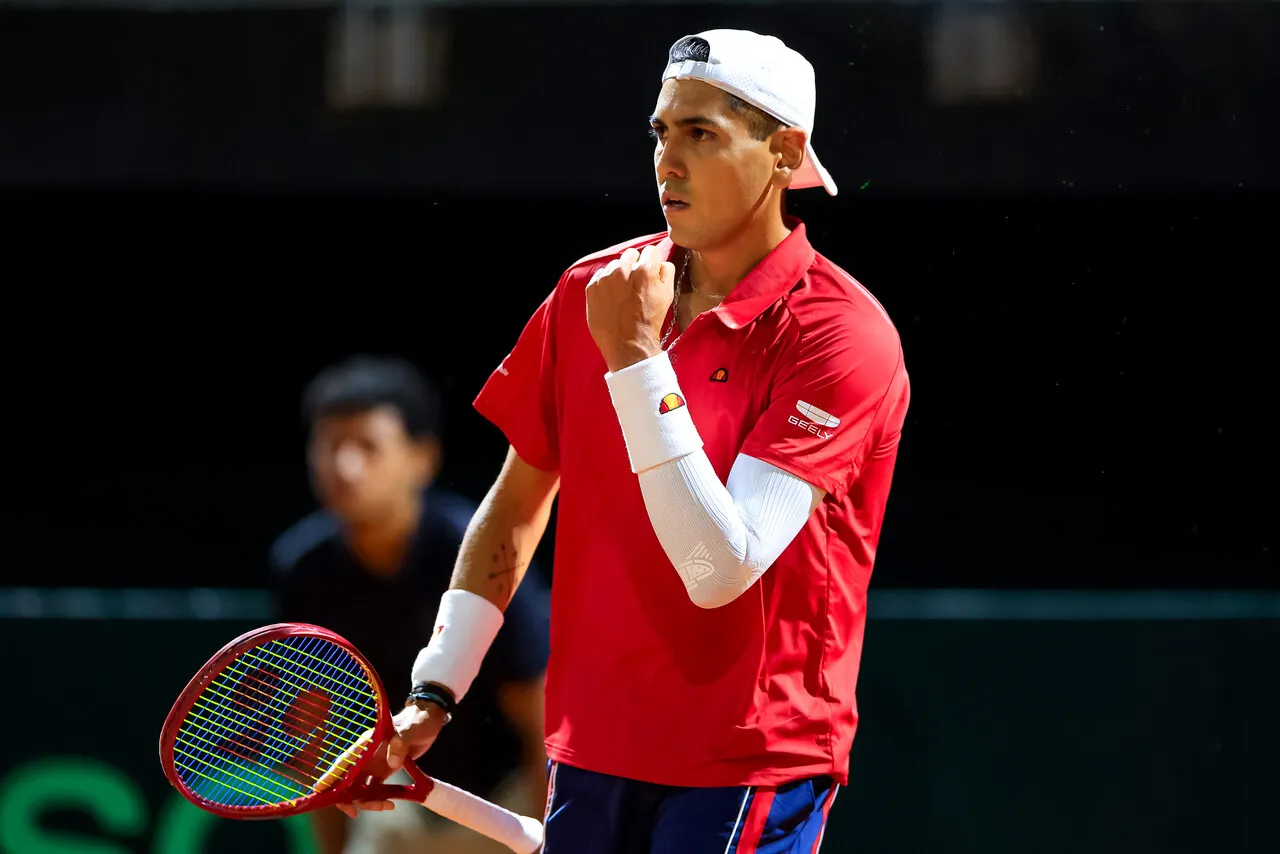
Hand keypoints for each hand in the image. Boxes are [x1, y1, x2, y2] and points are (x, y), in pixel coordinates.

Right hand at [330, 702, 447, 817]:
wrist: (428, 721)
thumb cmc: (417, 721)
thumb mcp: (410, 730)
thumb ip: (400, 742)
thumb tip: (392, 762)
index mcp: (365, 745)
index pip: (343, 763)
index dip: (330, 778)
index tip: (320, 793)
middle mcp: (365, 756)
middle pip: (346, 781)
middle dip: (346, 798)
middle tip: (354, 812)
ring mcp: (374, 764)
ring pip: (360, 789)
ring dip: (366, 801)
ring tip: (386, 806)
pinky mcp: (385, 770)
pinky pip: (375, 789)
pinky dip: (378, 799)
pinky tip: (390, 803)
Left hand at [585, 245, 676, 372]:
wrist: (627, 343)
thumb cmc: (650, 321)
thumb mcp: (668, 295)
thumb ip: (667, 271)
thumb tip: (661, 262)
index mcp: (644, 269)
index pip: (651, 251)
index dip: (653, 261)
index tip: (651, 271)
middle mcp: (622, 269)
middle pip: (631, 254)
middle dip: (635, 265)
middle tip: (636, 283)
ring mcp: (605, 278)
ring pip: (614, 264)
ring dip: (619, 273)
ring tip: (623, 293)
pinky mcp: (592, 287)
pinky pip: (600, 276)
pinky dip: (606, 283)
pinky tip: (612, 298)